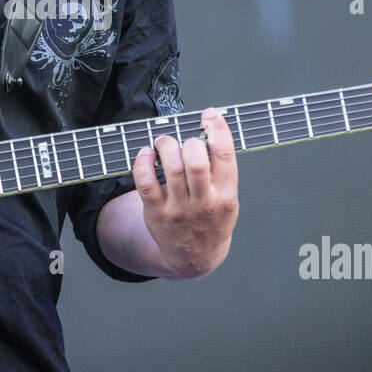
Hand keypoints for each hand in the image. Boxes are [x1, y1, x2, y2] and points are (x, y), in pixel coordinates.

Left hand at [132, 107, 239, 277]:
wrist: (194, 257)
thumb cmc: (211, 219)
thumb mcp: (228, 199)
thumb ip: (221, 170)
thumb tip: (208, 128)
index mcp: (226, 195)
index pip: (225, 156)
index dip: (218, 129)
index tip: (210, 114)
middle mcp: (203, 203)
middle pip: (196, 163)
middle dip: (189, 142)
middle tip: (185, 141)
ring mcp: (179, 209)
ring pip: (170, 169)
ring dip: (165, 146)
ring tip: (164, 142)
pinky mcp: (156, 213)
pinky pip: (145, 182)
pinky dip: (142, 162)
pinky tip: (146, 153)